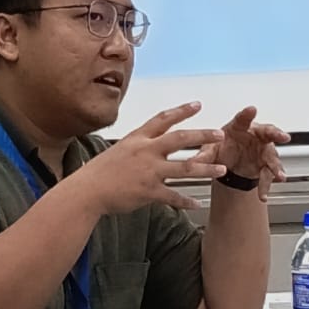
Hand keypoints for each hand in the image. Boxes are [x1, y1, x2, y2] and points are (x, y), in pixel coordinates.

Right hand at [76, 103, 228, 214]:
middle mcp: (146, 151)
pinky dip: (185, 201)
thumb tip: (148, 144)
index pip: (163, 119)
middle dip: (203, 135)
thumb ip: (137, 146)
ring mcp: (149, 171)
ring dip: (206, 169)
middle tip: (219, 134)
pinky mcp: (149, 191)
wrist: (87, 191)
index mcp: (138, 138)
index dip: (182, 111)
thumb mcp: (118, 150)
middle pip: (180, 139)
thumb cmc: (99, 172)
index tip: (197, 105)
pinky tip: (196, 204)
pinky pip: (173, 196)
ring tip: (221, 169)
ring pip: (185, 168)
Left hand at [204, 107, 288, 201]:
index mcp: (239, 127)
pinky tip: (263, 194)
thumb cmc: (223, 146)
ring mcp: (263, 150)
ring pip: (272, 156)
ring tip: (279, 175)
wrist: (229, 162)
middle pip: (268, 132)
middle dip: (276, 134)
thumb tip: (191, 162)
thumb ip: (203, 156)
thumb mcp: (210, 150)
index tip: (252, 110)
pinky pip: (267, 175)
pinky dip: (265, 185)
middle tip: (282, 136)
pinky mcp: (265, 165)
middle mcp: (255, 136)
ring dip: (276, 166)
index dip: (248, 114)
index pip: (244, 118)